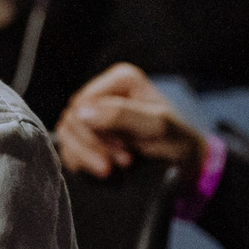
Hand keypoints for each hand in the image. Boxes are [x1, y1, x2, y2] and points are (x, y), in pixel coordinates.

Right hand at [54, 62, 207, 184]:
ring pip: (66, 133)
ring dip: (87, 155)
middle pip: (72, 118)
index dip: (96, 130)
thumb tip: (81, 113)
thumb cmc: (176, 138)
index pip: (84, 103)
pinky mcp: (87, 132)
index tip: (123, 152)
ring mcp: (93, 112)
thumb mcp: (157, 125)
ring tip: (114, 170)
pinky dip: (82, 162)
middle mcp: (103, 91)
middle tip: (123, 163)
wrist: (182, 161)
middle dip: (93, 146)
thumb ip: (121, 115)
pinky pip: (67, 146)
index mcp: (120, 79)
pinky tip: (104, 169)